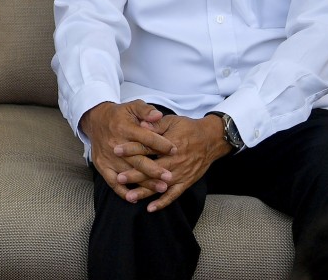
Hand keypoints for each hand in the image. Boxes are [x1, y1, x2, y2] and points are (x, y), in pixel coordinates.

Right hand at [80, 100, 177, 203]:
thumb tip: (158, 115)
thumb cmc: (119, 114)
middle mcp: (116, 144)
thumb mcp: (132, 106)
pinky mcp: (102, 166)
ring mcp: (108, 157)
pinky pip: (112, 182)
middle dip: (154, 170)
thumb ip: (146, 110)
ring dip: (145, 183)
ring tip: (161, 189)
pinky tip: (134, 198)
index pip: (145, 138)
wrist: (95, 120)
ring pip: (128, 173)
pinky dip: (123, 191)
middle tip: (170, 176)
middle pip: (137, 159)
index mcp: (124, 128)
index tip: (175, 149)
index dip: (161, 144)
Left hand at [114, 114, 230, 211]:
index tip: (116, 150)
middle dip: (134, 174)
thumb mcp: (171, 121)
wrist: (211, 139)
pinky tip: (150, 208)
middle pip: (151, 169)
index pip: (146, 147)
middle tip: (119, 178)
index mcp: (168, 144)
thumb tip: (139, 124)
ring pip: (159, 185)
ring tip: (129, 196)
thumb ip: (155, 124)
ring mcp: (180, 173)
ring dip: (145, 191)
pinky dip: (162, 202)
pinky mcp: (186, 182)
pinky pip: (173, 195)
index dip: (131, 149)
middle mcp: (174, 160)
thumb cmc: (188, 128)